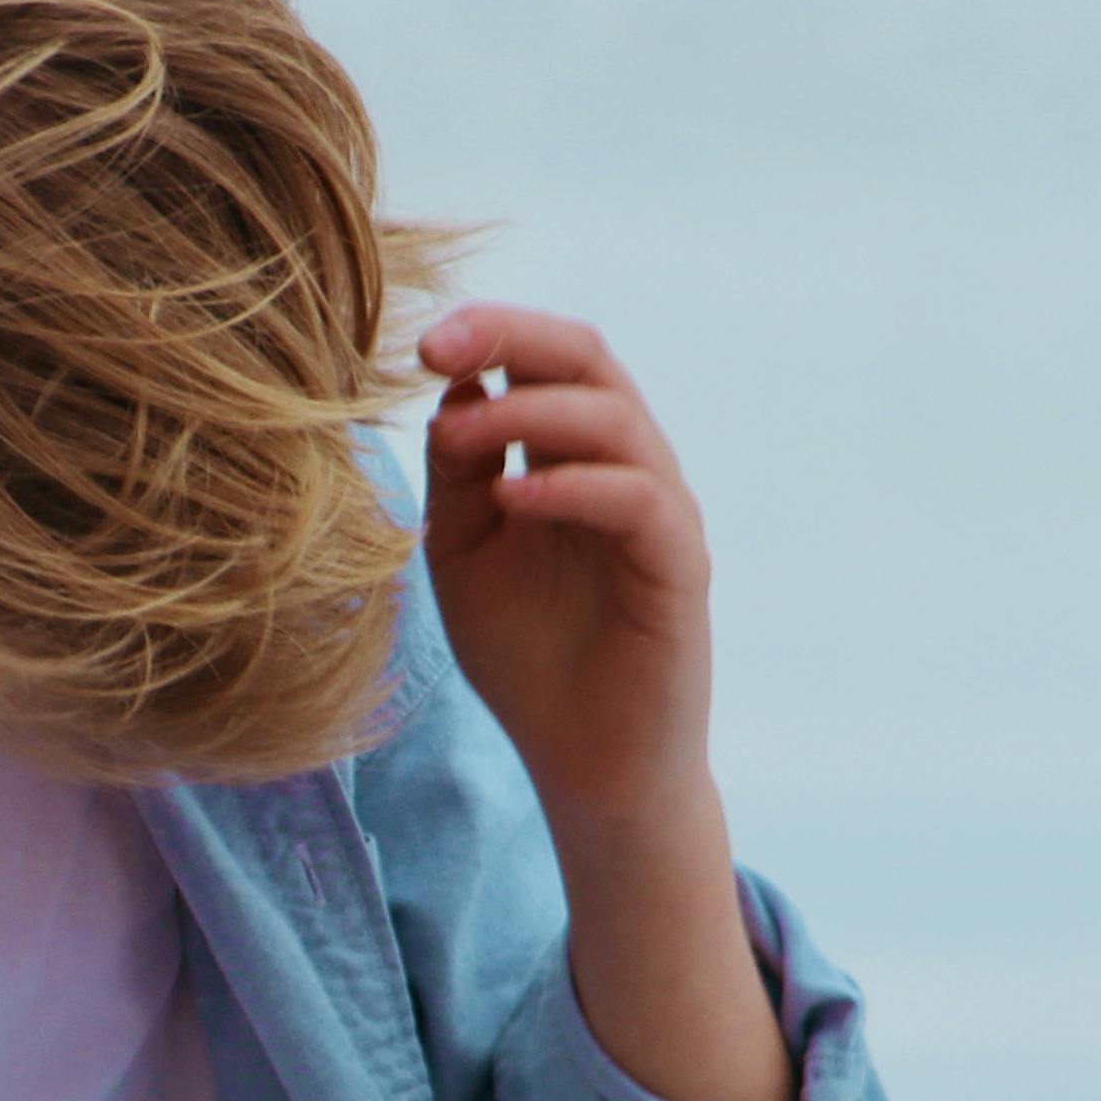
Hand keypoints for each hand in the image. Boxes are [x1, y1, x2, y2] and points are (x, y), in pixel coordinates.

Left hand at [418, 303, 715, 844]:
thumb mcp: (465, 555)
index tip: (420, 342)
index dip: (489, 332)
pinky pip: (640, 500)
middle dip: (512, 337)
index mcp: (575, 455)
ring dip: (531, 412)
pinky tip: (513, 497)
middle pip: (589, 359)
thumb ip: (459, 475)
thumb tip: (456, 385)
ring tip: (460, 435)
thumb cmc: (531, 660)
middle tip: (438, 347)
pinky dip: (574, 486)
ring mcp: (660, 515)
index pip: (546, 359)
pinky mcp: (681, 570)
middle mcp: (626, 469)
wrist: (587, 767)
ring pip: (617, 419)